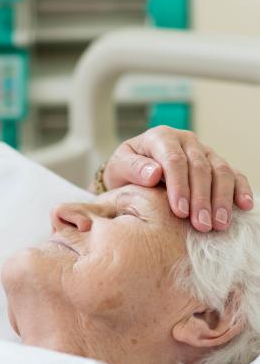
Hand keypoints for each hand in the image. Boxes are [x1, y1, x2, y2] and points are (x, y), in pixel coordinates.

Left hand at [103, 126, 253, 231]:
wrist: (132, 173)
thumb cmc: (124, 171)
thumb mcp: (118, 168)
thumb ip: (132, 168)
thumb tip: (153, 173)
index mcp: (161, 138)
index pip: (175, 160)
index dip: (179, 186)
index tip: (180, 211)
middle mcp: (185, 141)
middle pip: (200, 168)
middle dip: (202, 198)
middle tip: (201, 225)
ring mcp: (203, 152)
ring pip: (220, 171)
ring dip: (221, 199)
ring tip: (219, 224)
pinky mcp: (215, 164)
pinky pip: (233, 174)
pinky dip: (240, 189)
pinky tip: (244, 206)